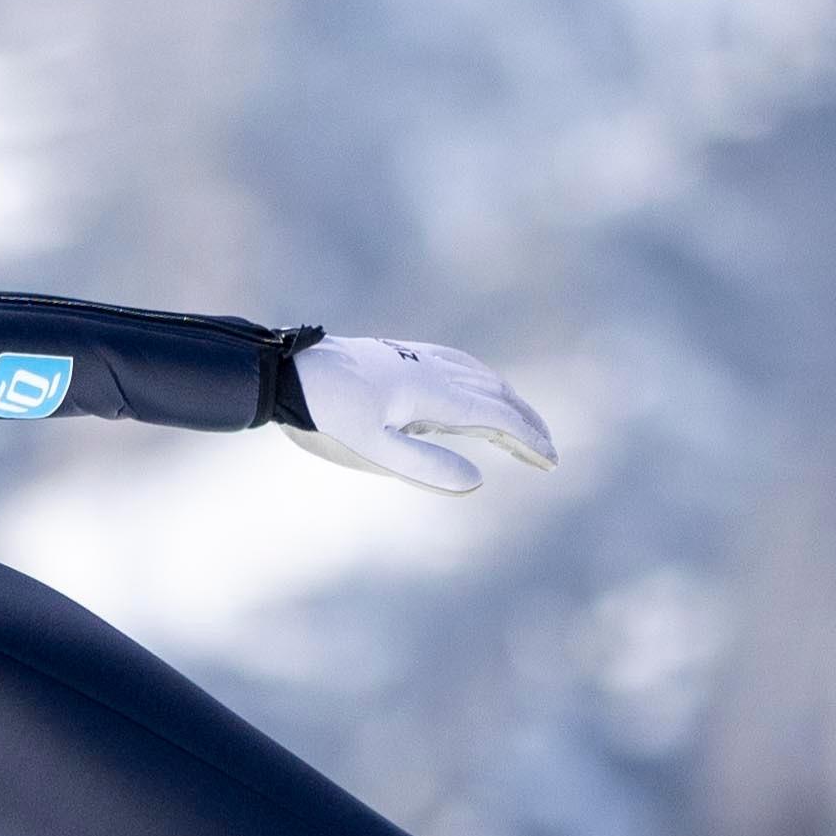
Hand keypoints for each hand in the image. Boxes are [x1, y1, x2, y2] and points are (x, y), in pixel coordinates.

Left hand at [280, 336, 555, 494]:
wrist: (285, 371)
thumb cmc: (325, 415)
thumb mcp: (372, 450)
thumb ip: (424, 467)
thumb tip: (477, 481)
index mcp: (433, 392)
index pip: (496, 417)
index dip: (527, 440)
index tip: (551, 462)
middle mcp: (433, 369)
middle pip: (496, 394)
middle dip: (526, 424)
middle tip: (549, 455)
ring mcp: (416, 358)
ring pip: (480, 377)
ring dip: (508, 402)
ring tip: (522, 428)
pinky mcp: (401, 355)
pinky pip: (459, 365)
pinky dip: (483, 382)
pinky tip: (477, 390)